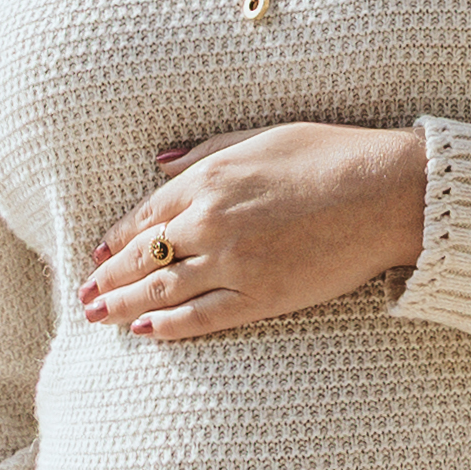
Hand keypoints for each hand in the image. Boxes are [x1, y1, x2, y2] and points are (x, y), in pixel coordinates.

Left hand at [78, 122, 431, 338]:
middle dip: (109, 276)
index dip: (118, 237)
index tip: (100, 252)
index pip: (146, 215)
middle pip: (144, 256)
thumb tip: (158, 164)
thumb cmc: (331, 154)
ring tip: (99, 317)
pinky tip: (147, 333)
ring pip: (163, 291)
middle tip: (85, 294)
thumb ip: (204, 152)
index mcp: (209, 178)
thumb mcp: (261, 136)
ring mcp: (235, 263)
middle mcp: (211, 222)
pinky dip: (169, 327)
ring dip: (124, 305)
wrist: (385, 192)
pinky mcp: (262, 296)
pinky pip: (203, 318)